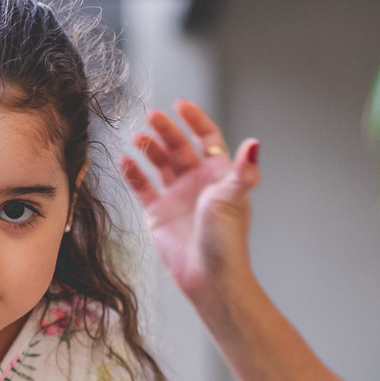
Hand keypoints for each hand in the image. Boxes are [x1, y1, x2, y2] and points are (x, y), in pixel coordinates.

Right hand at [119, 100, 260, 305]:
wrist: (208, 275)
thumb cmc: (226, 239)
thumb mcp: (233, 198)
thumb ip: (242, 169)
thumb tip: (255, 142)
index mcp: (218, 175)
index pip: (207, 138)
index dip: (195, 120)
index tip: (180, 105)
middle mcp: (197, 182)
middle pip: (179, 147)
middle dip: (166, 130)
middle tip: (150, 116)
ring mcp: (176, 196)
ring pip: (159, 163)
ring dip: (148, 149)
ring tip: (136, 138)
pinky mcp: (158, 213)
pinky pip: (142, 187)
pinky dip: (132, 173)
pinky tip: (124, 162)